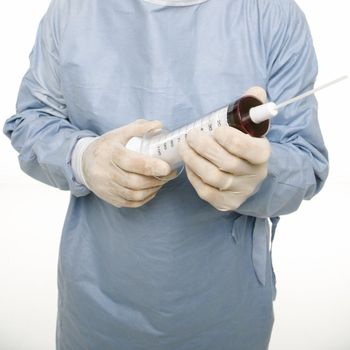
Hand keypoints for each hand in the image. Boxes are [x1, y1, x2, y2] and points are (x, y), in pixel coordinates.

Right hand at [82, 119, 175, 207]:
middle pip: (135, 182)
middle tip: (169, 173)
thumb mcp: (119, 133)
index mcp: (110, 153)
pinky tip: (152, 190)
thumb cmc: (107, 146)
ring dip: (153, 189)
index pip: (133, 163)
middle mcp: (106, 172)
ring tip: (162, 181)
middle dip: (156, 180)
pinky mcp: (109, 198)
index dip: (152, 166)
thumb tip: (159, 125)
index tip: (167, 167)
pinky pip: (131, 203)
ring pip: (134, 195)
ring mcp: (107, 188)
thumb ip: (139, 127)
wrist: (83, 163)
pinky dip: (145, 198)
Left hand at [178, 87, 270, 210]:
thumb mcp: (252, 126)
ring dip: (194, 160)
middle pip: (227, 163)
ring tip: (183, 146)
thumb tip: (255, 91)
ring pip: (213, 177)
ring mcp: (239, 191)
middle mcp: (253, 176)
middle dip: (204, 147)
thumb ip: (253, 106)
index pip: (252, 150)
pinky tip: (189, 163)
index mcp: (262, 156)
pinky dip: (193, 176)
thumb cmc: (245, 146)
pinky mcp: (225, 202)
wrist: (248, 174)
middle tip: (190, 135)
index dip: (232, 140)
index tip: (216, 130)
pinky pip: (205, 191)